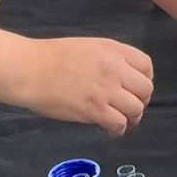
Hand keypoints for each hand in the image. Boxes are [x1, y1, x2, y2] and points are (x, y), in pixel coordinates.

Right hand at [17, 37, 153, 136]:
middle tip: (130, 107)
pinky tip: (111, 130)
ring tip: (122, 121)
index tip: (136, 88)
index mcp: (114, 50)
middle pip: (145, 89)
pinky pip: (119, 124)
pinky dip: (119, 130)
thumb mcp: (89, 46)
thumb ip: (109, 58)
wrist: (30, 69)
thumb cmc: (53, 57)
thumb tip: (122, 75)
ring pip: (136, 108)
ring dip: (132, 117)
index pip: (146, 65)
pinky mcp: (93, 110)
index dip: (145, 79)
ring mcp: (105, 90)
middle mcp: (115, 69)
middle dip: (141, 100)